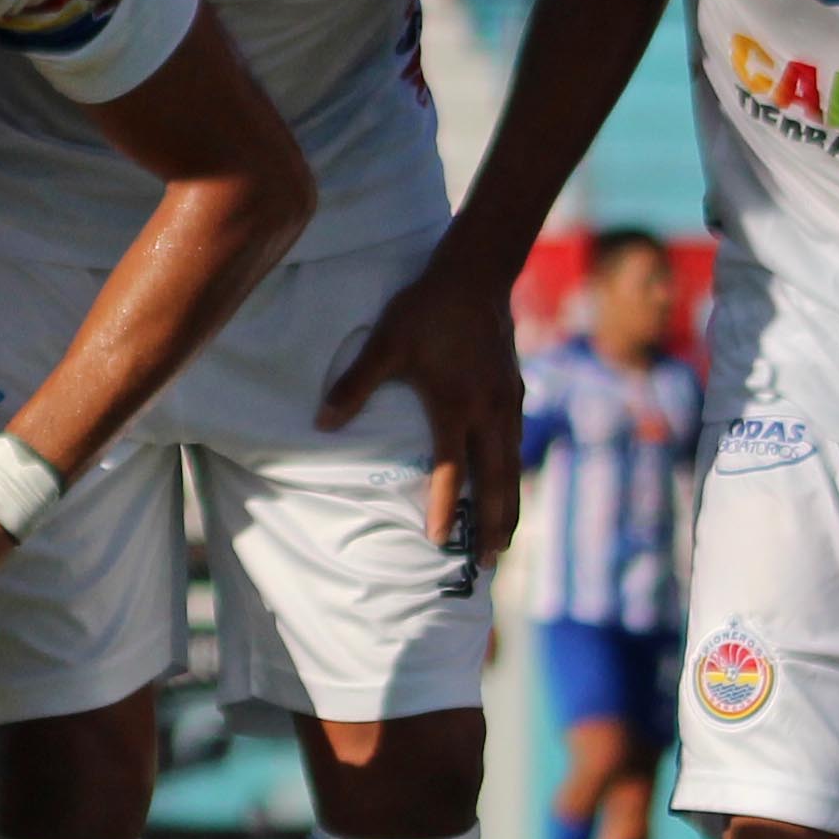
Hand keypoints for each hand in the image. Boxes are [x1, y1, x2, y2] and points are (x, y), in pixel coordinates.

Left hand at [319, 255, 528, 569]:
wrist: (477, 274)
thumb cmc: (425, 309)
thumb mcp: (384, 344)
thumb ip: (354, 386)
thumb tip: (322, 423)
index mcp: (455, 407)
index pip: (450, 472)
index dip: (443, 509)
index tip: (437, 544)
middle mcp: (488, 413)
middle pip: (495, 483)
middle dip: (492, 526)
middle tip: (486, 565)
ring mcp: (507, 404)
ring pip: (512, 467)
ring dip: (509, 507)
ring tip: (503, 541)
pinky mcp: (515, 392)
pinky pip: (517, 445)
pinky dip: (514, 475)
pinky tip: (509, 487)